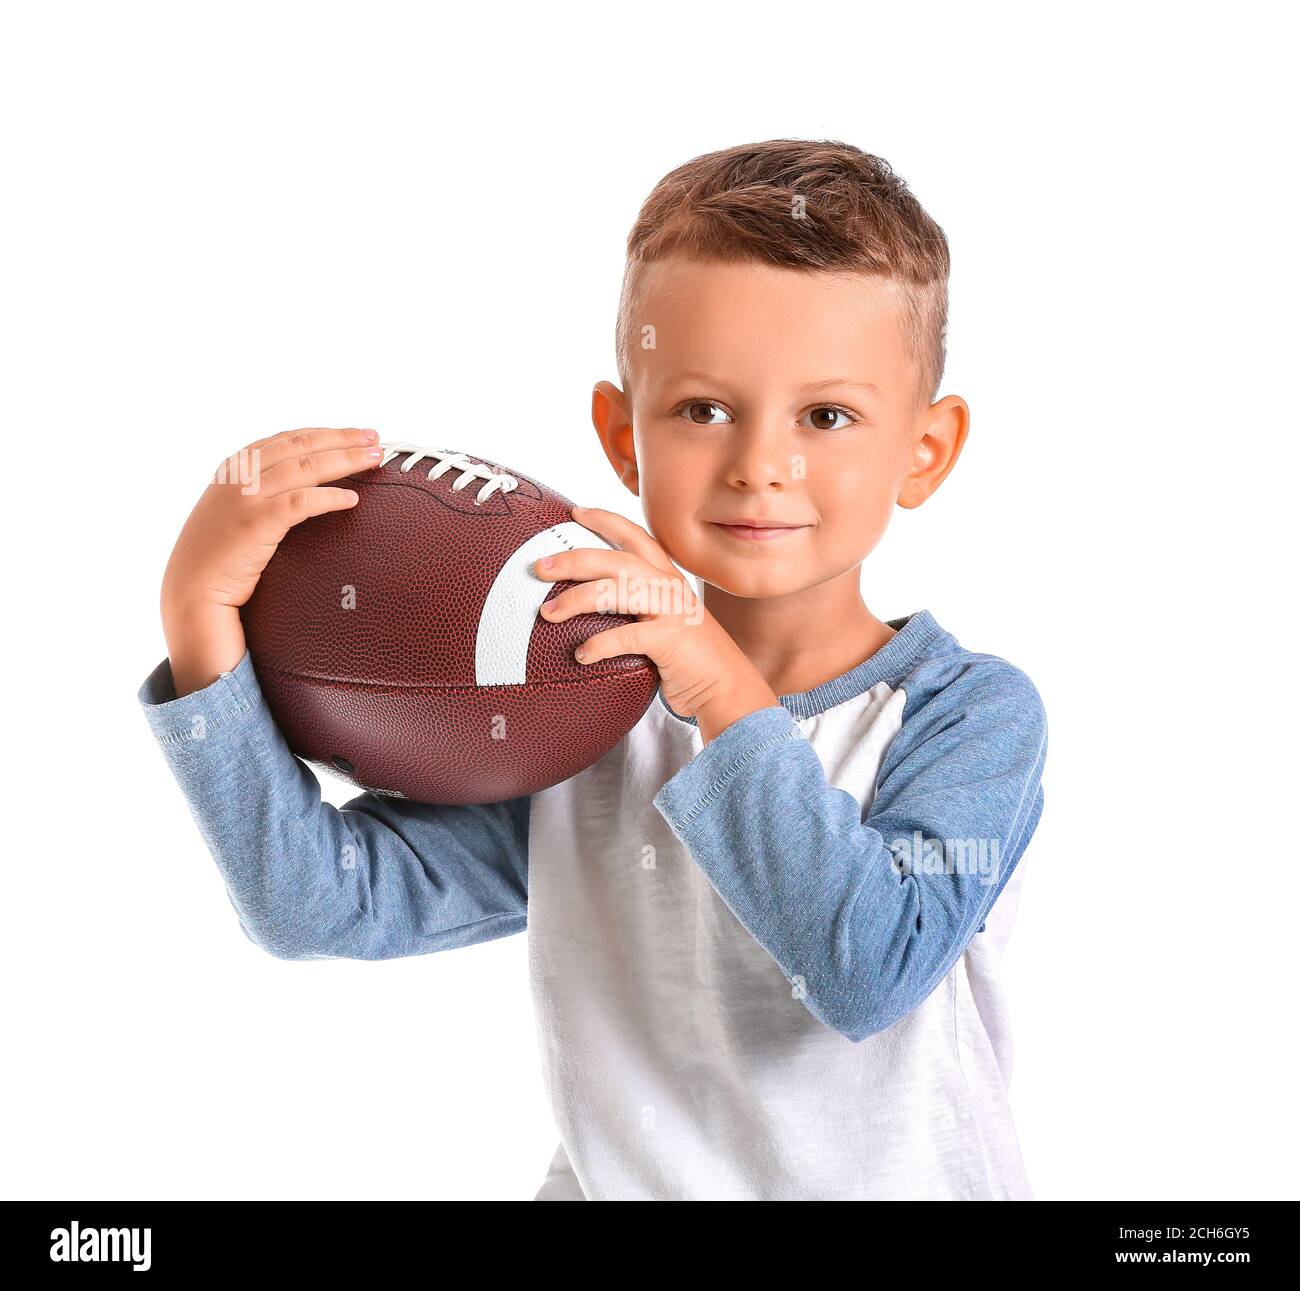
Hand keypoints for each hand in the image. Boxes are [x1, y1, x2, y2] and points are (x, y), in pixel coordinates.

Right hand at [161, 427, 382, 695]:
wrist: (190, 594)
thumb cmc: (218, 562)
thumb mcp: (234, 516)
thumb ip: (260, 497)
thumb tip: (300, 492)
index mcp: (234, 469)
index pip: (286, 439)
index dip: (324, 433)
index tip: (355, 433)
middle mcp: (239, 476)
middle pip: (301, 446)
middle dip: (342, 439)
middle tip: (375, 438)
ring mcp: (245, 498)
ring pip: (305, 466)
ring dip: (345, 459)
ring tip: (375, 457)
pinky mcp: (255, 523)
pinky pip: (301, 502)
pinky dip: (329, 497)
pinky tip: (352, 499)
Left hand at [534, 506, 778, 744]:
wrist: (725, 688)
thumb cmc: (687, 658)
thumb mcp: (662, 621)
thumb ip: (635, 608)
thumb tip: (585, 606)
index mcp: (666, 576)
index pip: (635, 536)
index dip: (605, 520)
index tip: (575, 511)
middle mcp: (669, 586)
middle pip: (616, 560)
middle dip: (574, 559)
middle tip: (539, 566)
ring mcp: (671, 611)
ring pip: (615, 591)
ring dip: (576, 599)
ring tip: (547, 613)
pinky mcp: (671, 640)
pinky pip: (627, 636)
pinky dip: (599, 644)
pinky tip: (580, 655)